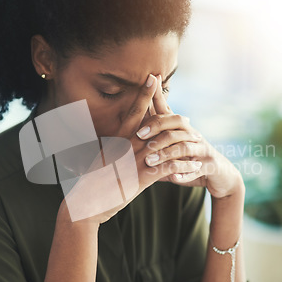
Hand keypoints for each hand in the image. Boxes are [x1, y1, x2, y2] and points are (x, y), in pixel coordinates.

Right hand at [60, 74, 202, 224]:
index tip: (152, 78)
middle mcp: (127, 146)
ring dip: (183, 144)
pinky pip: (167, 168)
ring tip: (196, 143)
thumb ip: (108, 146)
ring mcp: (135, 161)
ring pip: (165, 146)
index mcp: (117, 139)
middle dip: (170, 115)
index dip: (144, 94)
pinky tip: (193, 167)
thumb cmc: (90, 181)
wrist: (85, 202)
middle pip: (152, 123)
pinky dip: (182, 166)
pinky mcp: (141, 178)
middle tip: (186, 115)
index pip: (133, 112)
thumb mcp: (99, 158)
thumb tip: (109, 137)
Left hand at [135, 75, 243, 198]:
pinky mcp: (210, 165)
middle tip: (139, 135)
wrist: (220, 175)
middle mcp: (194, 135)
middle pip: (175, 124)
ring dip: (165, 154)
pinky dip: (184, 174)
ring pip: (183, 147)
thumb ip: (154, 146)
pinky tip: (173, 178)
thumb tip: (130, 144)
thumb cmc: (190, 161)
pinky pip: (196, 169)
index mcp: (183, 129)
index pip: (167, 111)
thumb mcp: (172, 150)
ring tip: (149, 161)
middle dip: (156, 128)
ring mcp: (202, 150)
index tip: (143, 93)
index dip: (156, 100)